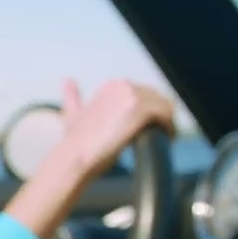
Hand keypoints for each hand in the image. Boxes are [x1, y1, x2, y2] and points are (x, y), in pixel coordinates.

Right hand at [57, 78, 176, 180]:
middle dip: (161, 116)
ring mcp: (130, 96)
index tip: (149, 126)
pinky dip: (169, 127)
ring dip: (167, 122)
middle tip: (161, 134)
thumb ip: (72, 97)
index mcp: (110, 86)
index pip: (144, 93)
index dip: (150, 111)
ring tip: (164, 138)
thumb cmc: (74, 142)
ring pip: (165, 105)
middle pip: (157, 98)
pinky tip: (166, 138)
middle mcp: (121, 86)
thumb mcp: (72, 113)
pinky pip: (166, 114)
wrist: (74, 157)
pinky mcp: (139, 110)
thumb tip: (67, 82)